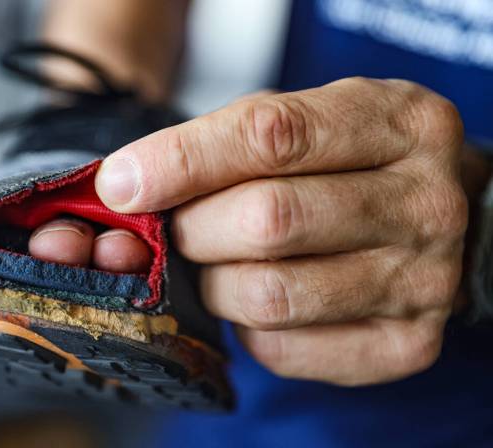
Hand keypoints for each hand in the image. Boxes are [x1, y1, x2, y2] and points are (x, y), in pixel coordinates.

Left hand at [92, 77, 467, 385]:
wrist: (421, 219)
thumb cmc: (345, 162)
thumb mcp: (299, 120)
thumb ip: (220, 144)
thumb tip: (124, 186)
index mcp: (400, 122)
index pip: (271, 136)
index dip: (182, 161)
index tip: (123, 183)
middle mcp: (425, 203)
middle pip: (267, 220)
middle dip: (194, 228)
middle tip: (181, 230)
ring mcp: (425, 281)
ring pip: (269, 294)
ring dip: (214, 282)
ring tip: (216, 264)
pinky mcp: (406, 345)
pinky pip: (283, 347)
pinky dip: (245, 326)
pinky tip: (256, 297)